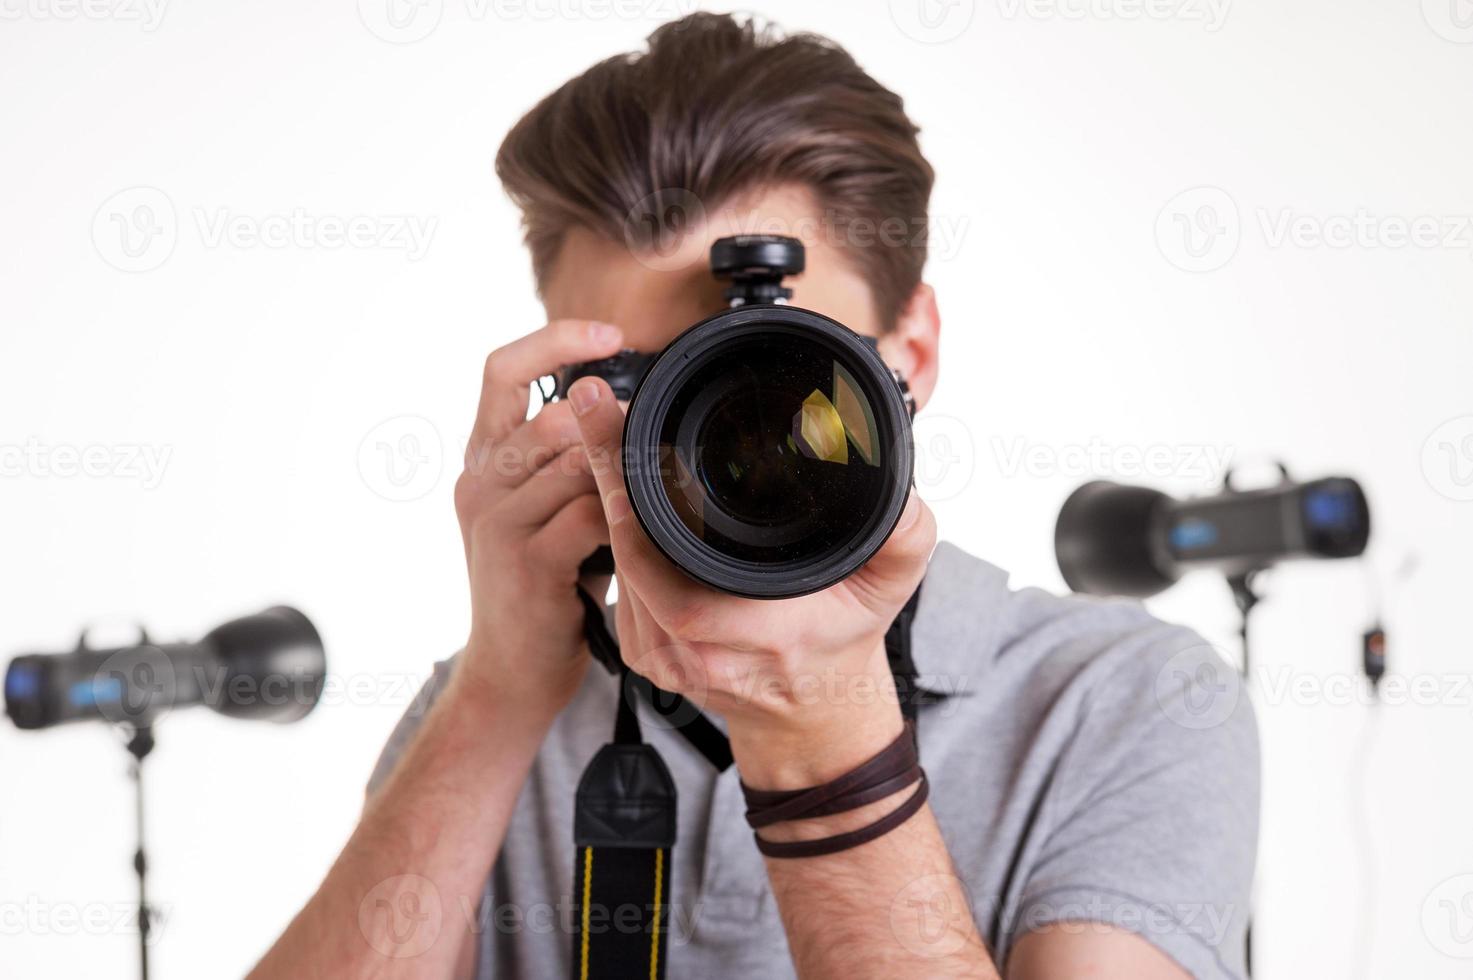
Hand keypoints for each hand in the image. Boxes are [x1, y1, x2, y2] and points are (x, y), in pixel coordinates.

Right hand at [452, 320, 624, 709]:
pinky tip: (645, 532)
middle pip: (556, 417)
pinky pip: (590, 514)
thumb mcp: (546, 511)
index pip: (502, 370)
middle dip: (616, 430)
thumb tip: (628, 412)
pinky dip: (626, 517)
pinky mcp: (525, 561)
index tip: (611, 335)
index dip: (555, 339)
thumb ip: (568, 462)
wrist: (510, 673)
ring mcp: (497, 521)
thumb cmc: (543, 587)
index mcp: (483, 459)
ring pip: (577, 462)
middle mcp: (480, 482)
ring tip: (656, 497)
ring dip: (626, 475)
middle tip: (659, 450)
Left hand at [567, 375, 937, 786]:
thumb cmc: (847, 634)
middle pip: (634, 570)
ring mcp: (667, 663)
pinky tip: (609, 482)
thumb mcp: (891, 585)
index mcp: (765, 642)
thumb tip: (898, 488)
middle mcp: (704, 659)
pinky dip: (610, 532)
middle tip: (595, 411)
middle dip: (610, 485)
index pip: (680, 596)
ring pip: (619, 575)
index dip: (642, 532)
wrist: (813, 707)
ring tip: (598, 430)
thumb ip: (902, 534)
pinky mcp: (645, 655)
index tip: (625, 457)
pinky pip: (618, 588)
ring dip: (603, 501)